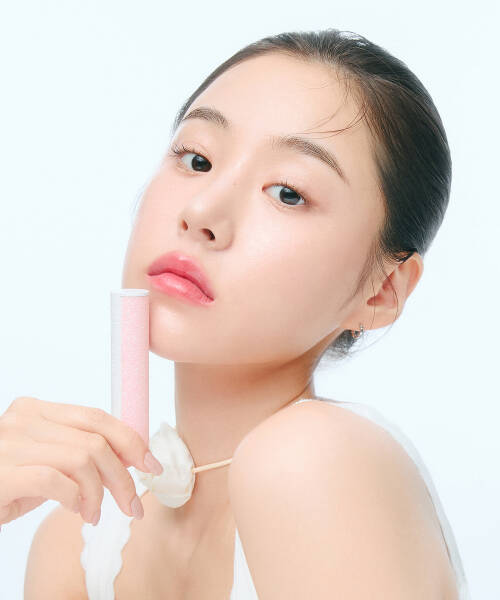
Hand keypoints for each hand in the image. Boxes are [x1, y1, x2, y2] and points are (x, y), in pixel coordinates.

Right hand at [0, 396, 162, 527]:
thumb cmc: (5, 484)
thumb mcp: (44, 461)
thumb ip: (78, 453)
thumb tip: (130, 457)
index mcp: (36, 411)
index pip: (97, 417)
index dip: (131, 440)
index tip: (151, 464)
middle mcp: (24, 419)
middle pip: (96, 441)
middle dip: (124, 475)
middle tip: (132, 504)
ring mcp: (11, 443)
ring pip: (84, 459)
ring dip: (101, 493)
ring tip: (95, 514)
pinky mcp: (3, 472)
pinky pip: (57, 481)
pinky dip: (77, 500)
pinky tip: (76, 512)